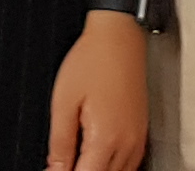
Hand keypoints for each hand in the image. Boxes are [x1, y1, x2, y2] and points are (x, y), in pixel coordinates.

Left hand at [43, 13, 148, 170]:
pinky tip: (97, 160)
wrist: (119, 37)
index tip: (53, 170)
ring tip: (76, 160)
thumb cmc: (93, 60)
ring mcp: (138, 139)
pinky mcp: (141, 132)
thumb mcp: (63, 103)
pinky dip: (113, 168)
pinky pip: (130, 164)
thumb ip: (60, 144)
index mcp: (106, 139)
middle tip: (61, 164)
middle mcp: (127, 144)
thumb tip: (55, 170)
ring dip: (97, 170)